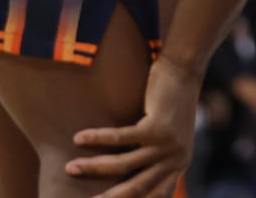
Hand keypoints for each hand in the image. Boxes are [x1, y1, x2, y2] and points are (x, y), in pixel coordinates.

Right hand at [67, 54, 201, 197]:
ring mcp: (168, 145)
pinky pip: (120, 138)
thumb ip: (155, 159)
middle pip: (135, 190)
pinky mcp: (157, 127)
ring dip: (92, 168)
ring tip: (69, 168)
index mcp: (179, 166)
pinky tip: (78, 138)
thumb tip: (125, 176)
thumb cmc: (171, 103)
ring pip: (123, 165)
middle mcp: (176, 160)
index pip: (155, 197)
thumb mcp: (169, 136)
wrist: (185, 70)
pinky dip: (97, 138)